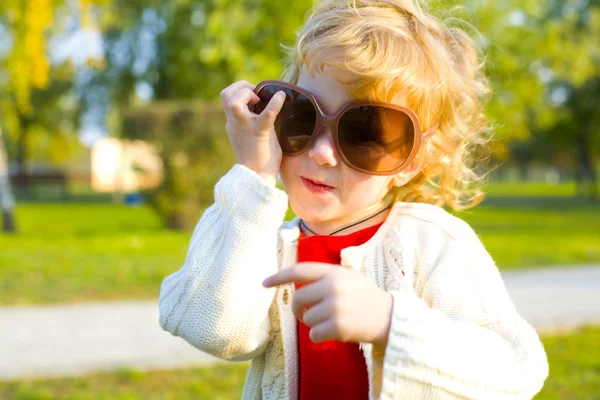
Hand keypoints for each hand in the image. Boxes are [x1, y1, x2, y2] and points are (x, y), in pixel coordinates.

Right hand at [220, 80, 285, 185]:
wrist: (258, 179)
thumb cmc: (260, 160)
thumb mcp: (252, 136)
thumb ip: (254, 123)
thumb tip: (268, 110)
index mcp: (234, 124)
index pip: (228, 99)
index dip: (241, 90)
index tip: (256, 96)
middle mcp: (235, 124)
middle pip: (225, 95)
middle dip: (241, 86)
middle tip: (256, 94)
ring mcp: (245, 128)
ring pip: (234, 102)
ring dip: (248, 93)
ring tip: (261, 99)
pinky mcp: (259, 133)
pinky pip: (265, 115)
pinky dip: (274, 103)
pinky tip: (282, 97)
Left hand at [262, 262, 392, 345]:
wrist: (389, 317)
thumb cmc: (365, 297)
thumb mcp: (348, 277)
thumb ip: (325, 277)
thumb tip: (297, 284)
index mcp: (333, 272)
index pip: (300, 271)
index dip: (280, 276)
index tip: (264, 283)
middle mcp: (333, 287)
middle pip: (298, 299)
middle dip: (298, 310)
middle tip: (305, 315)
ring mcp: (335, 306)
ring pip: (306, 319)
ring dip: (313, 324)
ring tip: (331, 321)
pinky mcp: (337, 326)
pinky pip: (314, 334)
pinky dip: (320, 337)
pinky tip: (335, 332)